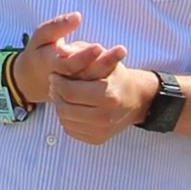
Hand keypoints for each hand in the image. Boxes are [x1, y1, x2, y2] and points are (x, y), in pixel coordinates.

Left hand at [31, 21, 138, 144]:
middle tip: (55, 84)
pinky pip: (71, 130)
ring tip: (62, 94)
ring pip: (65, 120)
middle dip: (56, 94)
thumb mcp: (102, 57)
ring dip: (60, 105)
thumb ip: (81, 51)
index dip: (57, 82)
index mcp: (108, 95)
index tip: (55, 74)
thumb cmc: (115, 75)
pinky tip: (71, 106)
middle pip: (64, 108)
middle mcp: (106, 116)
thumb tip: (60, 50)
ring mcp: (102, 130)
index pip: (69, 92)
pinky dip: (67, 118)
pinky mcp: (97, 139)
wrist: (135, 99)